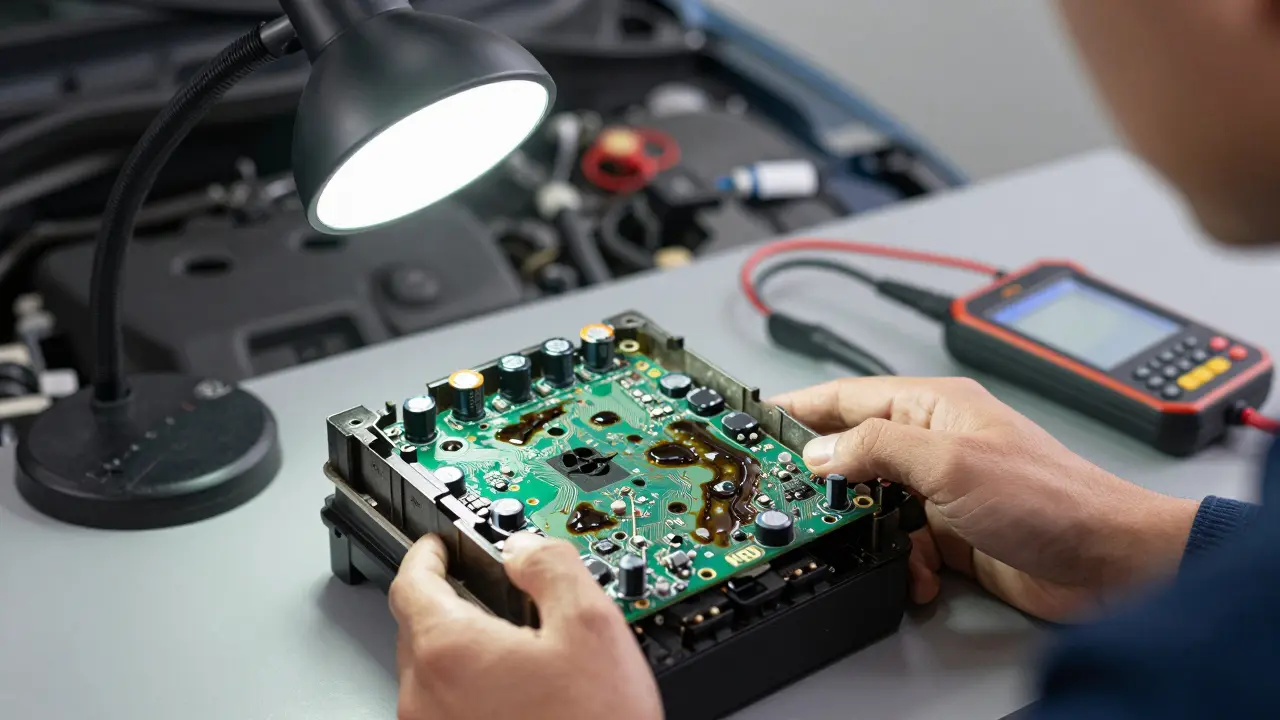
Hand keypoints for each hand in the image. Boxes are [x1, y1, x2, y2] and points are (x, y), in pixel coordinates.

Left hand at [390, 532, 662, 719]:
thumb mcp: (592, 626)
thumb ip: (551, 566)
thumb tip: (526, 547)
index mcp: (449, 650)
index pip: (412, 580)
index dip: (429, 552)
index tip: (440, 544)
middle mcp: (426, 696)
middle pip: (419, 626)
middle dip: (452, 600)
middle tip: (492, 590)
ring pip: (433, 673)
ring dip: (463, 650)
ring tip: (519, 651)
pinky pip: (445, 711)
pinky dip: (470, 690)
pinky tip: (519, 695)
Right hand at [772, 377, 1197, 620]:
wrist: (1107, 562)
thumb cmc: (1052, 498)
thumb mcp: (950, 462)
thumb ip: (878, 447)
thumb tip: (821, 450)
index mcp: (933, 405)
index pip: (847, 396)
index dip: (798, 407)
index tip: (755, 419)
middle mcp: (934, 442)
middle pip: (855, 452)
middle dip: (826, 480)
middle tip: (790, 498)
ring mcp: (942, 489)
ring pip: (874, 504)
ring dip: (868, 530)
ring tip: (872, 544)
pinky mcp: (952, 533)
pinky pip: (903, 543)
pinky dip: (903, 562)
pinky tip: (918, 573)